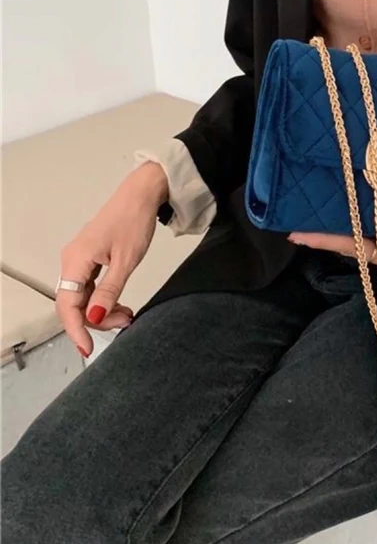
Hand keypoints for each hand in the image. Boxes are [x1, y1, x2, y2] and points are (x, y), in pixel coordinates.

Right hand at [57, 162, 167, 356]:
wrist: (141, 195)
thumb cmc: (134, 220)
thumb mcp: (126, 261)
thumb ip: (110, 291)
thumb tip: (94, 316)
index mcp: (76, 260)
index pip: (67, 305)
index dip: (76, 330)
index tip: (88, 348)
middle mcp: (72, 260)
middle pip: (75, 303)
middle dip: (97, 319)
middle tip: (124, 323)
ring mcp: (81, 258)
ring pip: (84, 296)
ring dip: (103, 310)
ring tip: (127, 315)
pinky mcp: (91, 257)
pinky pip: (90, 286)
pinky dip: (104, 298)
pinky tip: (120, 304)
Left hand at [289, 210, 376, 300]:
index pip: (352, 247)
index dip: (324, 239)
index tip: (295, 234)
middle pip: (353, 246)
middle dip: (327, 237)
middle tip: (298, 227)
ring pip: (367, 242)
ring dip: (344, 232)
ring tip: (323, 220)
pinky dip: (368, 227)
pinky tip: (366, 218)